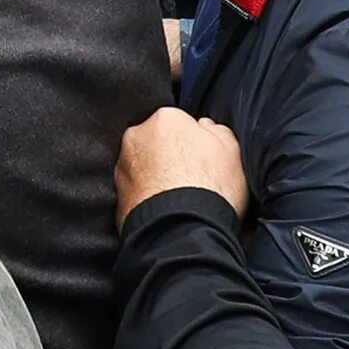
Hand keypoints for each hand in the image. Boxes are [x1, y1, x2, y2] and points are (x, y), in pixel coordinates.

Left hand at [115, 107, 247, 218]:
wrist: (182, 229)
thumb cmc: (210, 187)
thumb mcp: (232, 151)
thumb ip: (219, 131)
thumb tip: (208, 126)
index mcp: (166, 119)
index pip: (180, 124)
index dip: (193, 143)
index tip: (202, 159)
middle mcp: (137, 137)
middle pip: (157, 141)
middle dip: (169, 156)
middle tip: (191, 178)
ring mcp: (122, 166)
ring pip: (143, 166)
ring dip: (156, 176)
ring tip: (178, 197)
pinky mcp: (116, 195)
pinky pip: (136, 191)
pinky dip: (147, 197)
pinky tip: (165, 208)